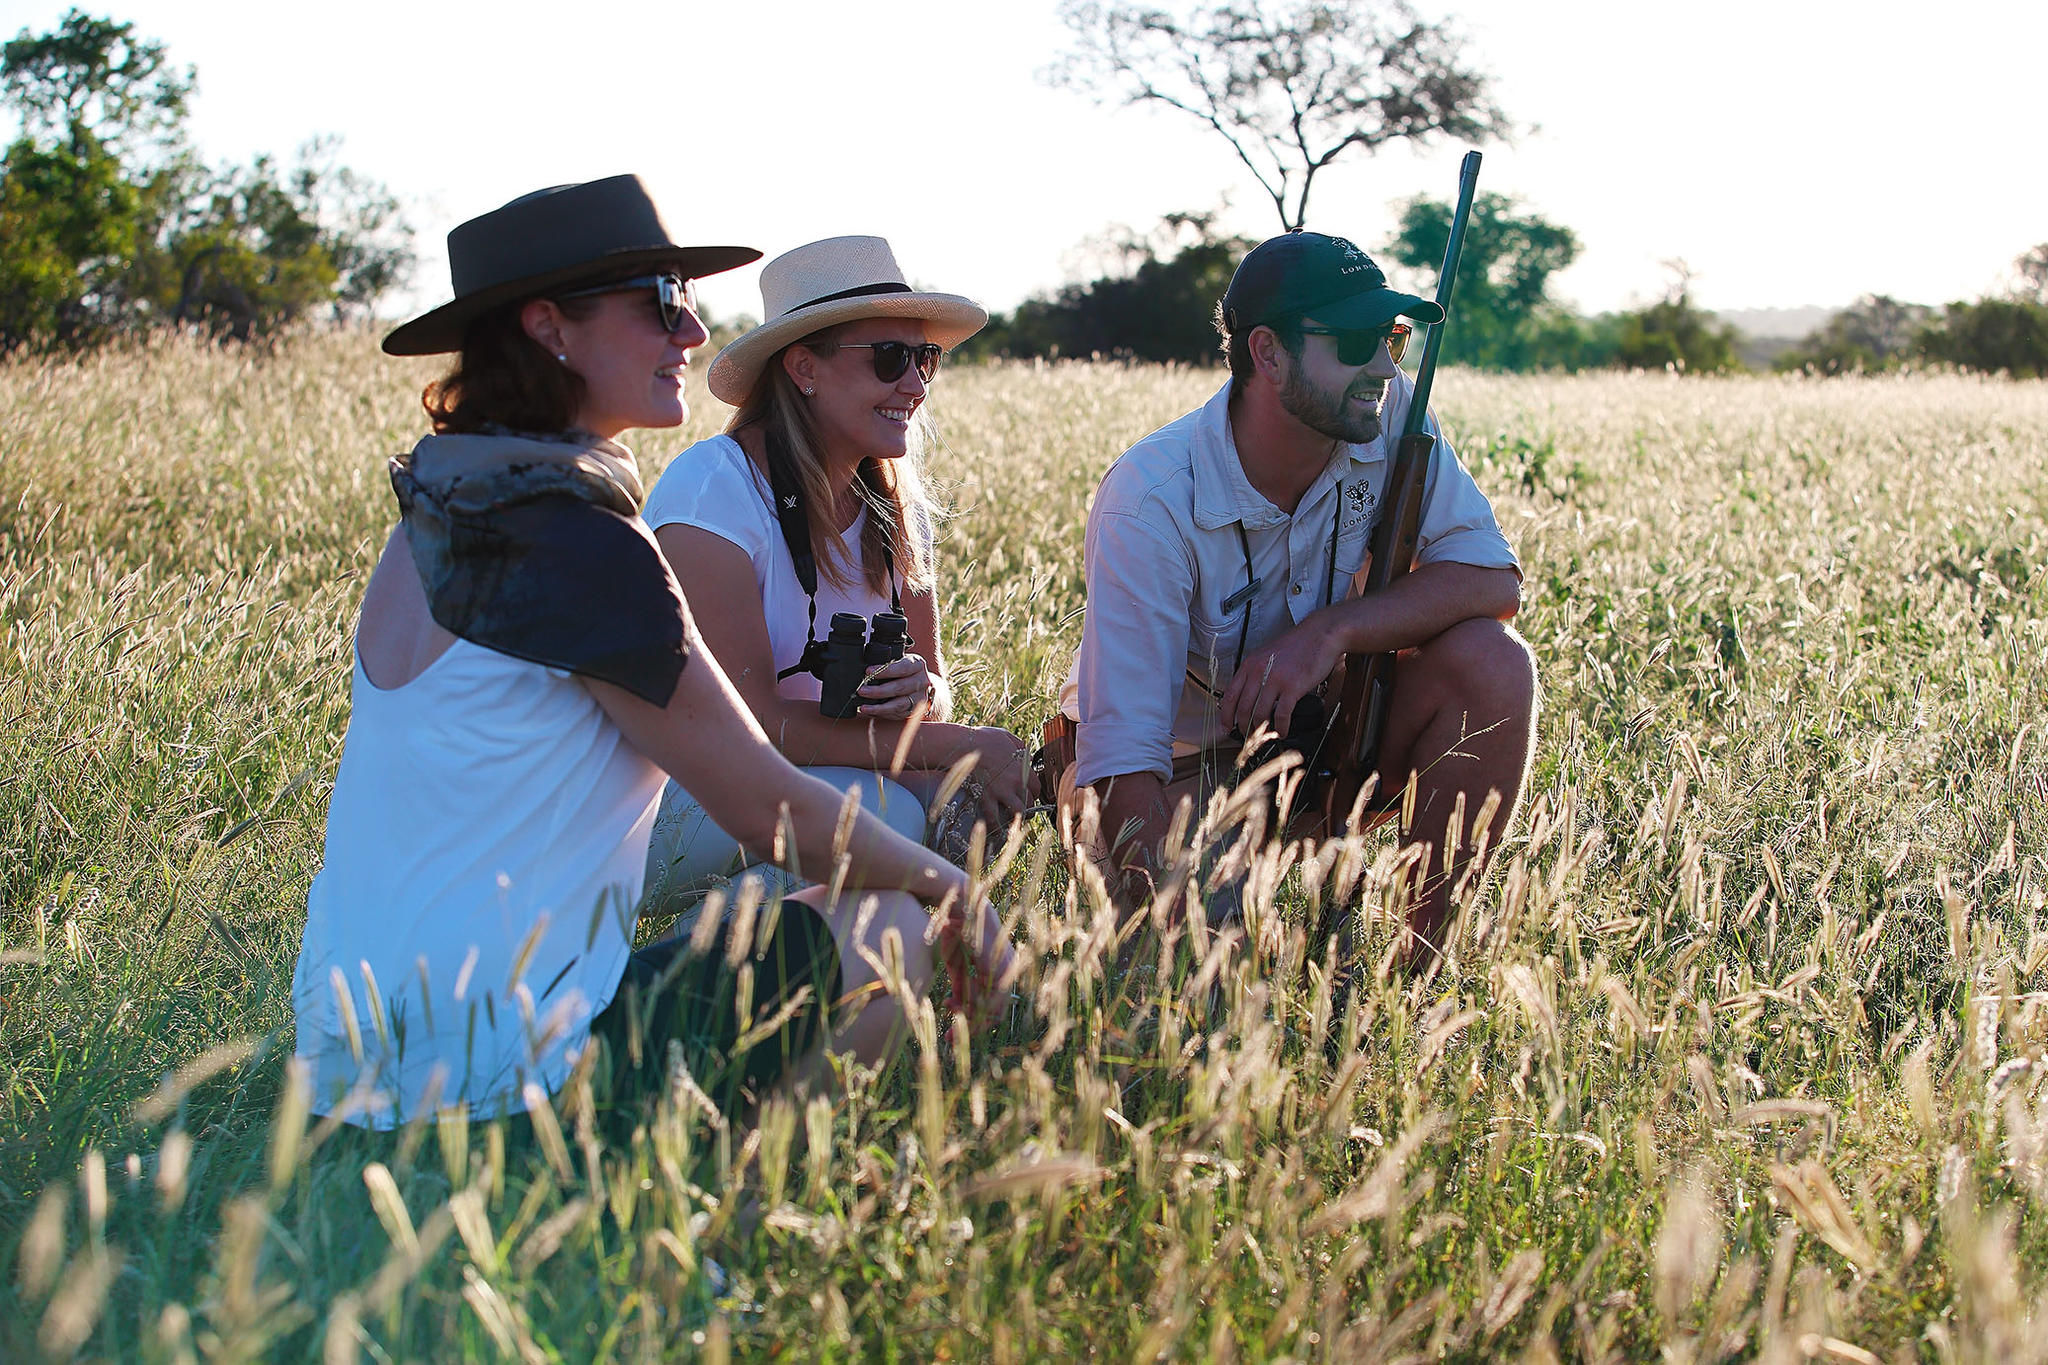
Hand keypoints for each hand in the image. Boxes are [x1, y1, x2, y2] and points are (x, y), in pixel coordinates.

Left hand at [856, 653, 936, 718]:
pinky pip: (897, 714)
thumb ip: (886, 662)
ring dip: (879, 707)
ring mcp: (919, 697)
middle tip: (862, 691)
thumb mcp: (900, 660)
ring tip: (864, 707)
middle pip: (899, 688)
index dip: (884, 670)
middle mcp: (921, 681)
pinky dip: (883, 714)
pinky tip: (871, 712)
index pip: (902, 668)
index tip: (868, 671)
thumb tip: (867, 670)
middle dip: (878, 691)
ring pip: (899, 705)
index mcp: (917, 665)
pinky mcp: (915, 710)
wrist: (921, 683)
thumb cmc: (905, 669)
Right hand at [938, 895, 1015, 1022]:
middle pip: (995, 1012)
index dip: (972, 1017)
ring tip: (948, 1012)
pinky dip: (972, 1006)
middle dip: (971, 1025)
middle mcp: (1007, 973)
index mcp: (998, 971)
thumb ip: (961, 984)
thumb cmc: (956, 931)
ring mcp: (1007, 971)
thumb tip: (956, 1004)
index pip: (992, 1004)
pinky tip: (953, 1004)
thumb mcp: (956, 963)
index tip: (950, 1022)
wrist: (960, 908)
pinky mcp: (1000, 969)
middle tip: (948, 1037)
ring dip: (970, 1018)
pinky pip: (991, 1000)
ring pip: (994, 1010)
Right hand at [965, 726, 1030, 826]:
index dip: (1033, 793)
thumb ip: (1019, 745)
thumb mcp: (1005, 736)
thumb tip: (1026, 753)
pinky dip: (995, 823)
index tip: (1029, 795)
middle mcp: (1015, 782)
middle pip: (1029, 801)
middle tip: (1021, 810)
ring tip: (1013, 821)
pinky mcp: (986, 798)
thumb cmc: (982, 738)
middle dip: (1027, 807)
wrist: (962, 746)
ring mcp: (1001, 791)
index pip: (1037, 787)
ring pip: (1018, 812)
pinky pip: (994, 817)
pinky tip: (994, 825)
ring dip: (1017, 817)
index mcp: (1021, 768)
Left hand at [1218, 614, 1346, 738]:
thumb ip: (1256, 673)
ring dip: (1260, 729)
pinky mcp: (1293, 687)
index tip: (1225, 727)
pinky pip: (1281, 715)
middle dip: (1242, 727)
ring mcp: (1275, 680)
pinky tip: (1283, 731)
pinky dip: (1281, 728)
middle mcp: (1259, 672)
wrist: (1320, 634)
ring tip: (1264, 735)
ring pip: (1260, 714)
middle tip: (1246, 736)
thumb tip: (1247, 695)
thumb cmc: (1296, 645)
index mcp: (1250, 664)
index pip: (1230, 695)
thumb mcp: (1267, 655)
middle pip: (1243, 708)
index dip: (1225, 715)